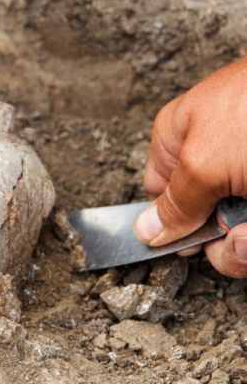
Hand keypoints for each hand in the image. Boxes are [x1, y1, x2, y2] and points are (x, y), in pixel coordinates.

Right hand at [134, 58, 246, 277]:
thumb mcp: (205, 161)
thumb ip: (174, 202)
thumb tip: (146, 230)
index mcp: (181, 138)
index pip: (158, 193)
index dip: (171, 223)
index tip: (192, 241)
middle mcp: (214, 158)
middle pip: (199, 221)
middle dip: (218, 240)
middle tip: (238, 234)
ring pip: (235, 232)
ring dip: (244, 245)